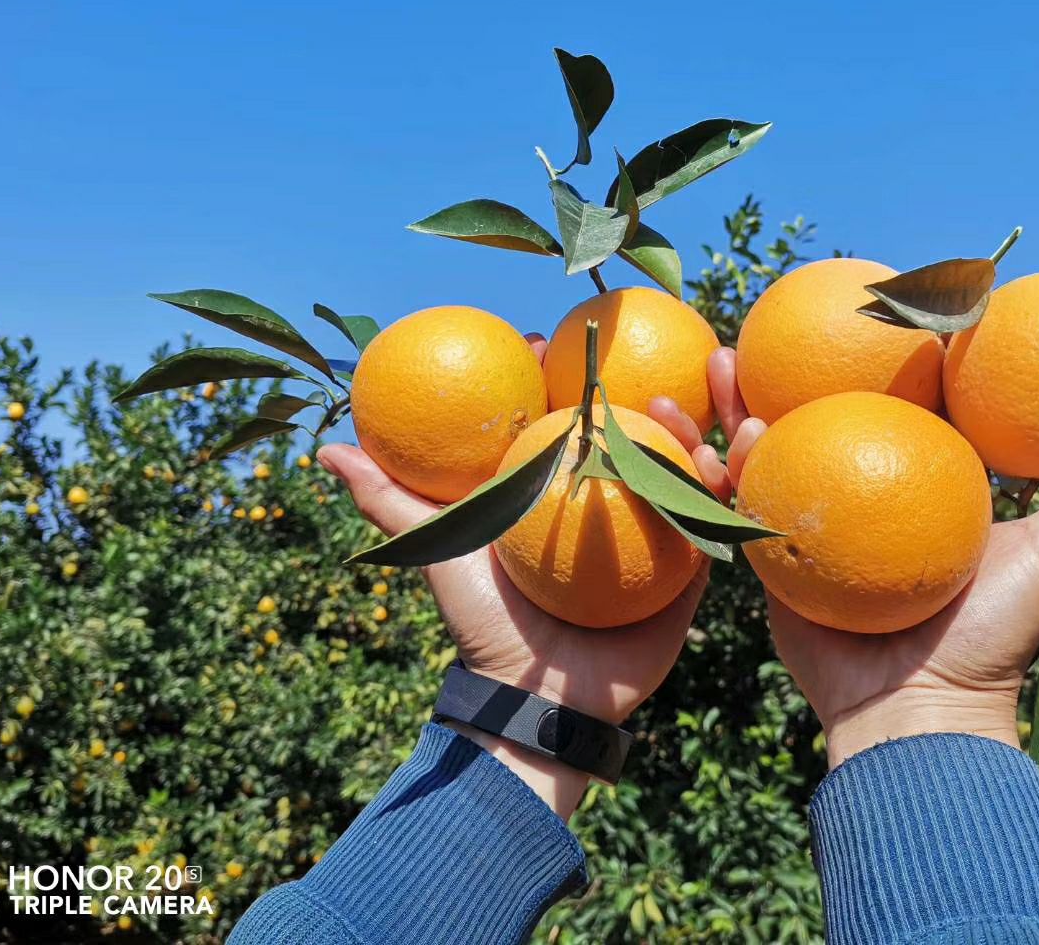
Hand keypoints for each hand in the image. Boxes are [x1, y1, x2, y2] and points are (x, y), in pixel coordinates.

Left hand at [317, 333, 721, 817]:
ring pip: (676, 470)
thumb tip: (324, 449)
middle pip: (630, 434)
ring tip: (672, 408)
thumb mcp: (438, 550)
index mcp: (553, 496)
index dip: (557, 375)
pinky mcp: (683, 573)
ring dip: (685, 430)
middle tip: (624, 363)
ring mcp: (648, 537)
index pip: (563, 420)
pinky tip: (712, 463)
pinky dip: (714, 490)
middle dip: (639, 387)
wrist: (535, 698)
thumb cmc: (483, 622)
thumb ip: (390, 500)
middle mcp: (605, 508)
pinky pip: (706, 524)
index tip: (543, 339)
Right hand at [658, 346, 1038, 769]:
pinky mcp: (773, 559)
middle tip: (763, 326)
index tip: (861, 293)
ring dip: (731, 404)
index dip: (877, 348)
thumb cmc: (994, 637)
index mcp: (923, 482)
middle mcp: (865, 494)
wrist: (917, 715)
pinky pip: (734, 506)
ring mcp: (812, 525)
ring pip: (764, 450)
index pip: (896, 398)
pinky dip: (709, 471)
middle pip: (815, 414)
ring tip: (715, 361)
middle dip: (782, 368)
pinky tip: (694, 438)